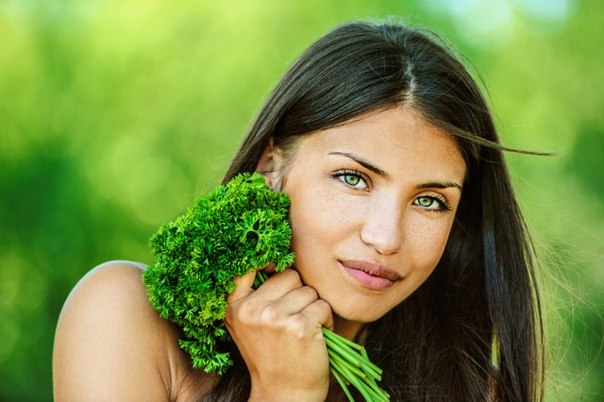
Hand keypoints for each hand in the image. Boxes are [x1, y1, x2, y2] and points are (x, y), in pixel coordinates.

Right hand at [225, 269, 332, 401]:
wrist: (284, 393)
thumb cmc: (269, 355)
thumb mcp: (246, 325)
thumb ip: (251, 294)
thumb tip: (271, 259)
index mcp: (235, 307)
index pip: (249, 265)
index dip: (268, 261)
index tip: (276, 267)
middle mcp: (252, 310)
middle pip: (289, 275)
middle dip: (298, 292)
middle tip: (295, 316)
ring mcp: (275, 318)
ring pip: (308, 290)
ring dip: (313, 307)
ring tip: (304, 329)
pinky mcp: (299, 326)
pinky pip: (322, 305)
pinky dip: (326, 319)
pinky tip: (316, 335)